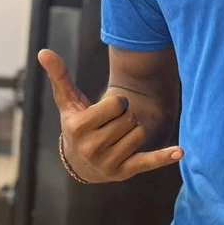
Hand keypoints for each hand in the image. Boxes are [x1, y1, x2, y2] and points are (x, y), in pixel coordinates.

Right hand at [38, 49, 183, 182]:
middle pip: (130, 118)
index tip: (107, 112)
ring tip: (117, 137)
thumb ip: (60, 76)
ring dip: (134, 130)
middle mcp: (92, 148)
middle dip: (125, 117)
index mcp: (79, 128)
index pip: (117, 103)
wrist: (81, 162)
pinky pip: (148, 162)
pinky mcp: (125, 172)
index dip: (117, 104)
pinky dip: (163, 158)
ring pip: (140, 133)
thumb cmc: (77, 124)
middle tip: (111, 125)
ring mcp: (108, 163)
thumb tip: (43, 51)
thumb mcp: (68, 102)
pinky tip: (180, 152)